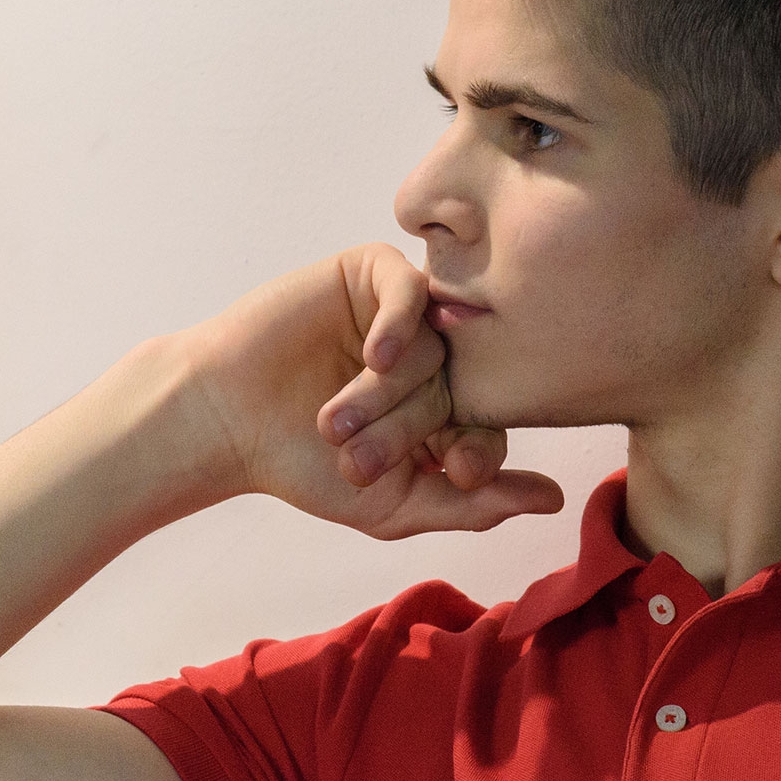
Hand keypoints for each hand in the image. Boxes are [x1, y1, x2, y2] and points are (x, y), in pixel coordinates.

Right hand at [175, 243, 563, 538]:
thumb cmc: (303, 466)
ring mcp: (405, 314)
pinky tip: (373, 356)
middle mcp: (434, 359)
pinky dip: (401, 324)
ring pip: (437, 344)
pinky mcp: (370, 275)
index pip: (494, 426)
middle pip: (464, 386)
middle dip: (413, 429)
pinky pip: (412, 288)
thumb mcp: (395, 504)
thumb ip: (474, 505)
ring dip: (390, 390)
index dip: (478, 452)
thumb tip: (555, 500)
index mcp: (446, 411)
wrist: (225, 422)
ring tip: (335, 421)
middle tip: (358, 458)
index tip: (452, 473)